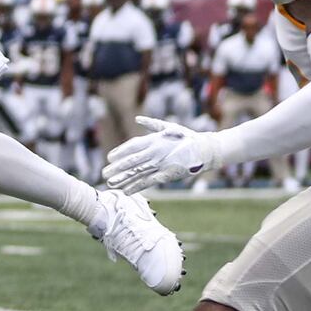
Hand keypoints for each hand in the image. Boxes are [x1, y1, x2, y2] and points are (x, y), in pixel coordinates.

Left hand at [103, 115, 222, 192]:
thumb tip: (137, 118)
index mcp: (155, 139)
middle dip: (117, 168)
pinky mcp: (166, 175)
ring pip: (137, 173)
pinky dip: (136, 186)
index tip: (109, 158)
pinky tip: (126, 191)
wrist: (205, 150)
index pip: (133, 146)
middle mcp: (155, 152)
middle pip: (131, 161)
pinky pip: (148, 182)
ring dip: (123, 179)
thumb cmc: (187, 137)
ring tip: (111, 183)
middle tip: (104, 173)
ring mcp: (161, 164)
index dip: (120, 152)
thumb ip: (152, 124)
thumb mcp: (169, 127)